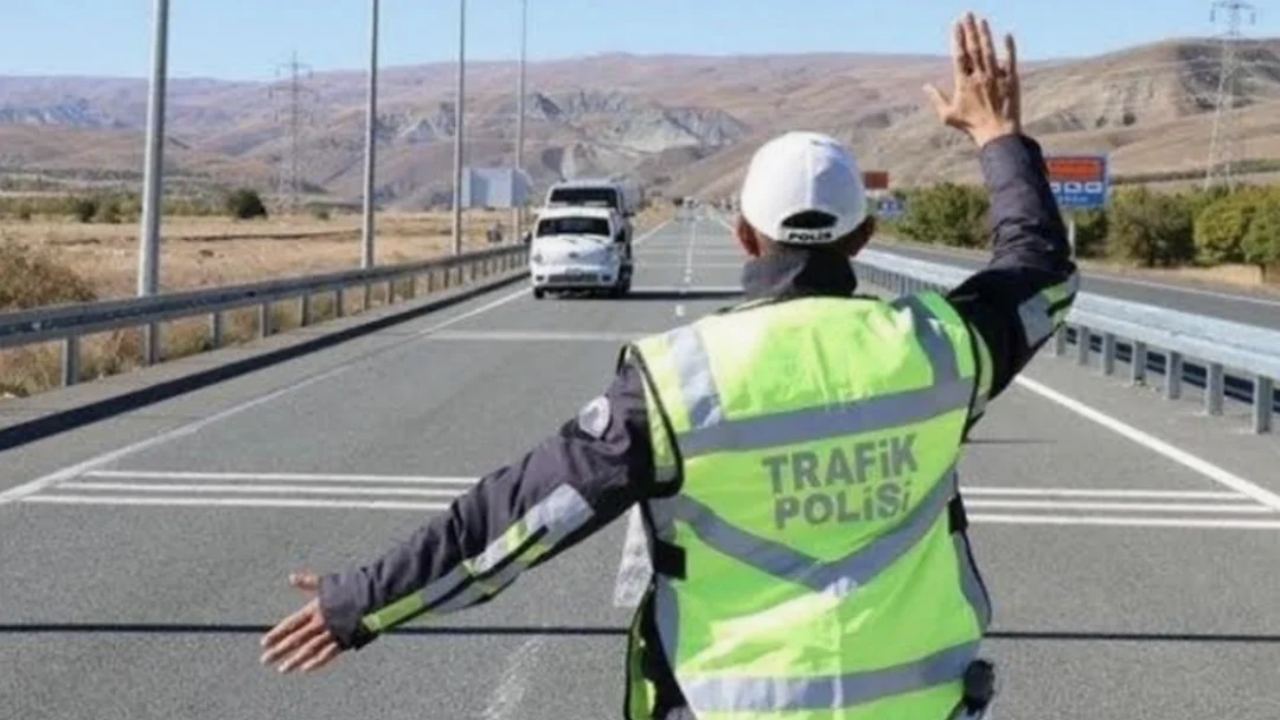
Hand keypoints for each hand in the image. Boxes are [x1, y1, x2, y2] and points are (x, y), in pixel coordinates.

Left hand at [260, 572, 344, 672]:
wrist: (374, 595)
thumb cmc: (351, 587)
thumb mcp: (327, 583)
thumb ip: (308, 582)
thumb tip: (291, 577)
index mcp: (315, 608)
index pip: (291, 623)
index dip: (277, 633)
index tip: (263, 643)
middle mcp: (321, 622)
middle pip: (296, 639)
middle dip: (280, 650)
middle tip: (265, 660)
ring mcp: (332, 632)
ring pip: (309, 649)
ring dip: (295, 660)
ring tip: (282, 669)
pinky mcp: (345, 639)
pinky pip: (328, 653)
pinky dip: (316, 662)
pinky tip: (306, 668)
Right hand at [924, 11, 1020, 146]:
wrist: (997, 134)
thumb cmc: (971, 126)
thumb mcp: (948, 116)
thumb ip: (936, 99)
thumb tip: (925, 86)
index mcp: (964, 83)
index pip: (960, 55)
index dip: (957, 38)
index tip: (956, 24)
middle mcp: (980, 76)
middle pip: (974, 48)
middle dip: (970, 29)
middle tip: (967, 14)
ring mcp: (996, 77)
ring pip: (989, 51)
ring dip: (985, 34)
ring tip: (981, 20)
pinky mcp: (1011, 80)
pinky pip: (1010, 60)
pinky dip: (1009, 47)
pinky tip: (1007, 34)